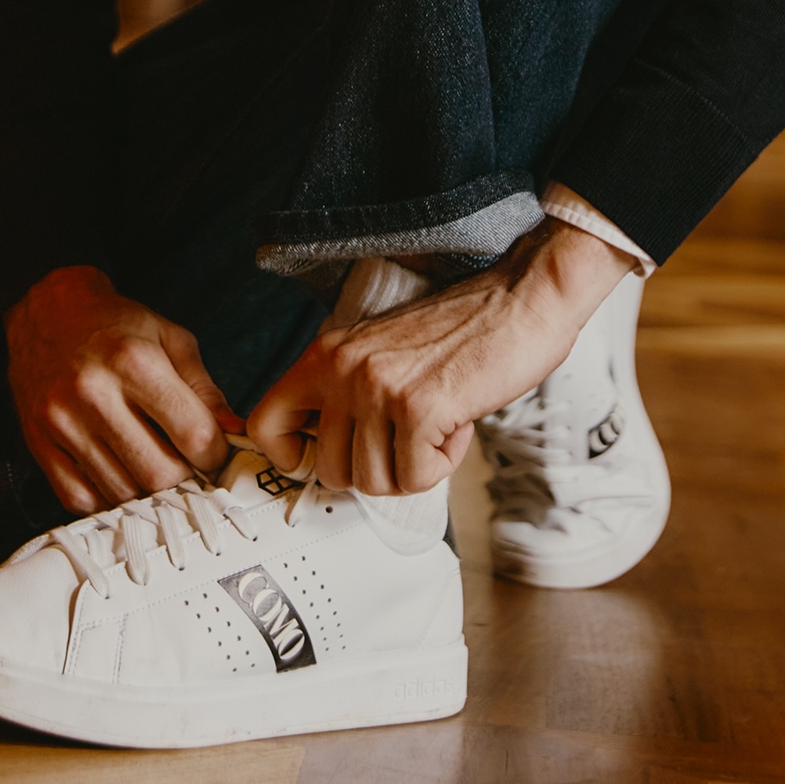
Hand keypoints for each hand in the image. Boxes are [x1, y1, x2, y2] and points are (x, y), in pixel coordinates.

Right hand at [5, 266, 243, 514]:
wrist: (47, 313)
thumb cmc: (116, 325)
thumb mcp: (170, 338)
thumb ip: (205, 388)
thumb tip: (234, 432)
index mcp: (133, 360)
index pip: (192, 433)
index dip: (215, 453)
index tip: (215, 453)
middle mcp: (93, 391)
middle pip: (157, 473)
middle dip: (183, 478)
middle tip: (186, 465)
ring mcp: (61, 421)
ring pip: (121, 492)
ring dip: (147, 492)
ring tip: (153, 465)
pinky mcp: (39, 443)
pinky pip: (80, 499)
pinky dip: (108, 499)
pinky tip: (119, 474)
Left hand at [248, 220, 633, 494]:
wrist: (518, 301)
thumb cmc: (460, 331)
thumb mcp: (380, 350)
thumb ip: (347, 392)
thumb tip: (327, 454)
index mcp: (327, 353)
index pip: (265, 421)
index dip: (289, 454)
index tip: (320, 457)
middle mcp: (343, 368)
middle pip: (329, 470)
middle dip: (375, 469)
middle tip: (407, 439)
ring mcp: (378, 388)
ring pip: (374, 482)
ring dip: (413, 467)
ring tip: (435, 422)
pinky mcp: (418, 409)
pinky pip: (415, 479)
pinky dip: (442, 464)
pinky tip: (455, 424)